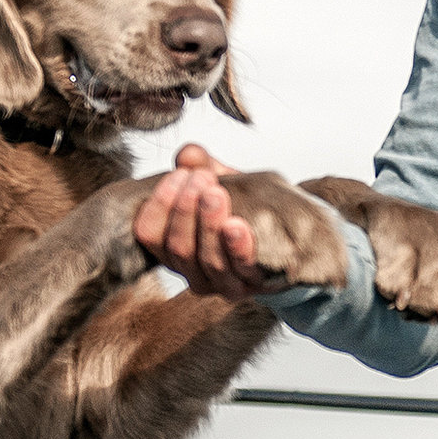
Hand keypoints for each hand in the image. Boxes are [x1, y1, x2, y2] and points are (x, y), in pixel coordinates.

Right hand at [132, 144, 272, 298]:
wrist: (288, 229)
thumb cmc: (245, 205)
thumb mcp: (221, 181)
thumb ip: (202, 165)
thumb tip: (188, 154)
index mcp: (173, 248)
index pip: (149, 234)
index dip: (159, 204)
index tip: (180, 174)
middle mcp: (193, 271)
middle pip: (179, 248)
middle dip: (186, 210)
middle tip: (200, 178)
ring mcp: (223, 283)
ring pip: (208, 260)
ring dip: (209, 224)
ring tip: (215, 193)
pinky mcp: (254, 284)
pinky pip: (243, 268)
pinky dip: (237, 246)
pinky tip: (236, 225)